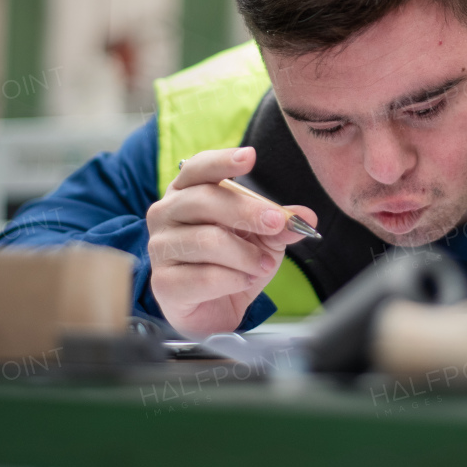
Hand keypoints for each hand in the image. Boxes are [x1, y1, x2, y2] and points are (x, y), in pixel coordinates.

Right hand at [146, 146, 317, 338]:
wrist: (214, 310)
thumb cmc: (232, 262)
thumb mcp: (263, 238)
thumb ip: (280, 224)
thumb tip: (305, 217)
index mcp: (186, 192)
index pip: (198, 168)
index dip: (222, 161)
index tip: (249, 156)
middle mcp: (166, 214)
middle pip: (204, 200)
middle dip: (247, 211)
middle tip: (276, 223)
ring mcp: (160, 248)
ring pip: (207, 241)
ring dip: (245, 255)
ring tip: (263, 266)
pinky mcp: (163, 283)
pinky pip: (204, 276)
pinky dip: (234, 280)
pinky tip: (243, 282)